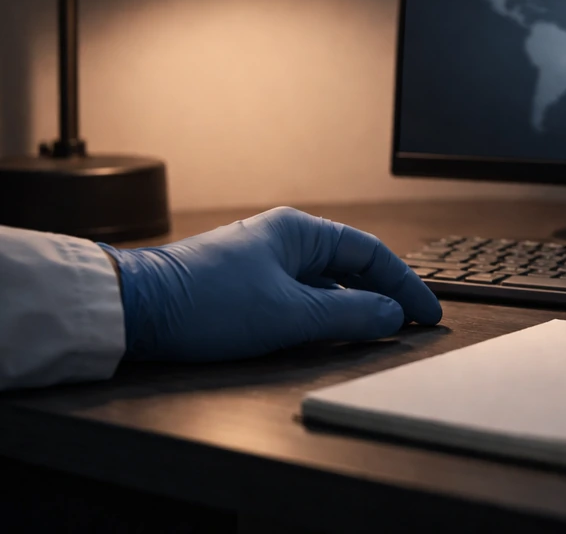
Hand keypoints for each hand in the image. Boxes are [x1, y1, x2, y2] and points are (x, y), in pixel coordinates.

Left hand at [99, 207, 441, 361]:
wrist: (136, 309)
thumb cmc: (210, 302)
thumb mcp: (289, 314)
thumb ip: (348, 316)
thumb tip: (392, 316)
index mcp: (300, 232)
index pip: (370, 253)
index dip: (405, 284)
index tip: (427, 313)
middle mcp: (286, 240)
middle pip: (351, 265)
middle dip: (385, 294)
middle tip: (413, 323)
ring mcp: (265, 263)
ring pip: (328, 284)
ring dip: (356, 306)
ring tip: (382, 331)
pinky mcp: (248, 287)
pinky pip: (303, 297)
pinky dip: (327, 314)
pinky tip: (335, 334)